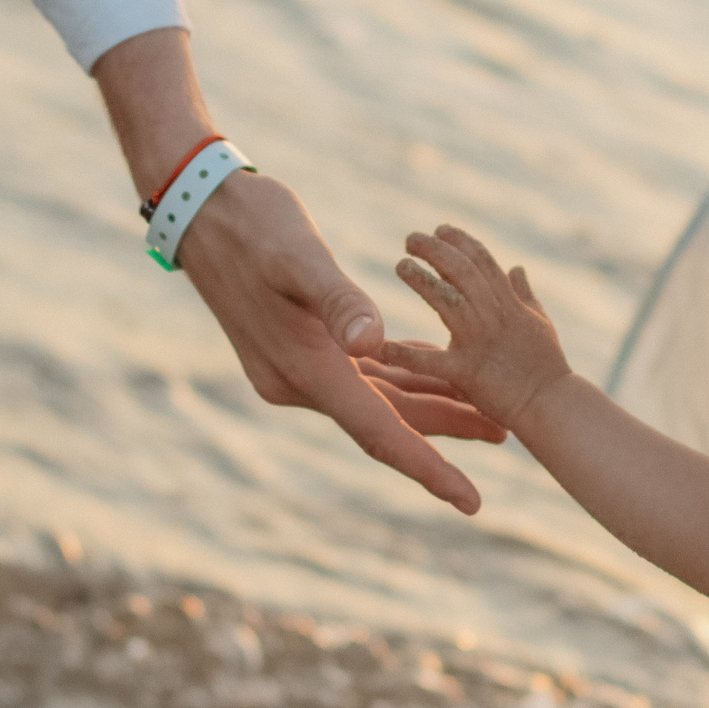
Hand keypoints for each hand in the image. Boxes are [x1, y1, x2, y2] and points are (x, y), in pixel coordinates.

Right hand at [177, 175, 499, 513]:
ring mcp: (300, 367)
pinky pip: (365, 375)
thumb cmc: (252, 224)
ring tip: (488, 413)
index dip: (428, 466)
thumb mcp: (299, 257)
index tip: (470, 499)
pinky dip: (405, 376)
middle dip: (447, 431)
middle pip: (387, 421)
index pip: (378, 432)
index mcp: (305, 369)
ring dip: (433, 404)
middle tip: (507, 434)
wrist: (201, 208)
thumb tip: (372, 343)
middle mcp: (300, 381)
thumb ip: (338, 301)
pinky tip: (440, 374)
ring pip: (380, 398)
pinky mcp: (304, 348)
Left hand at [382, 226, 571, 431]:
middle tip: (412, 238)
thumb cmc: (547, 367)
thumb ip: (525, 294)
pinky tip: (378, 346)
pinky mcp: (466, 372)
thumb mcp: (539, 322)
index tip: (441, 228)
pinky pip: (429, 362)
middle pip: (463, 272)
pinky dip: (402, 354)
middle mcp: (494, 317)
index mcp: (509, 305)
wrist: (551, 405)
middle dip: (437, 251)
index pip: (483, 262)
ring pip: (447, 301)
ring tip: (402, 264)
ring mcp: (479, 342)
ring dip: (423, 280)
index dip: (461, 242)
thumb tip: (517, 267)